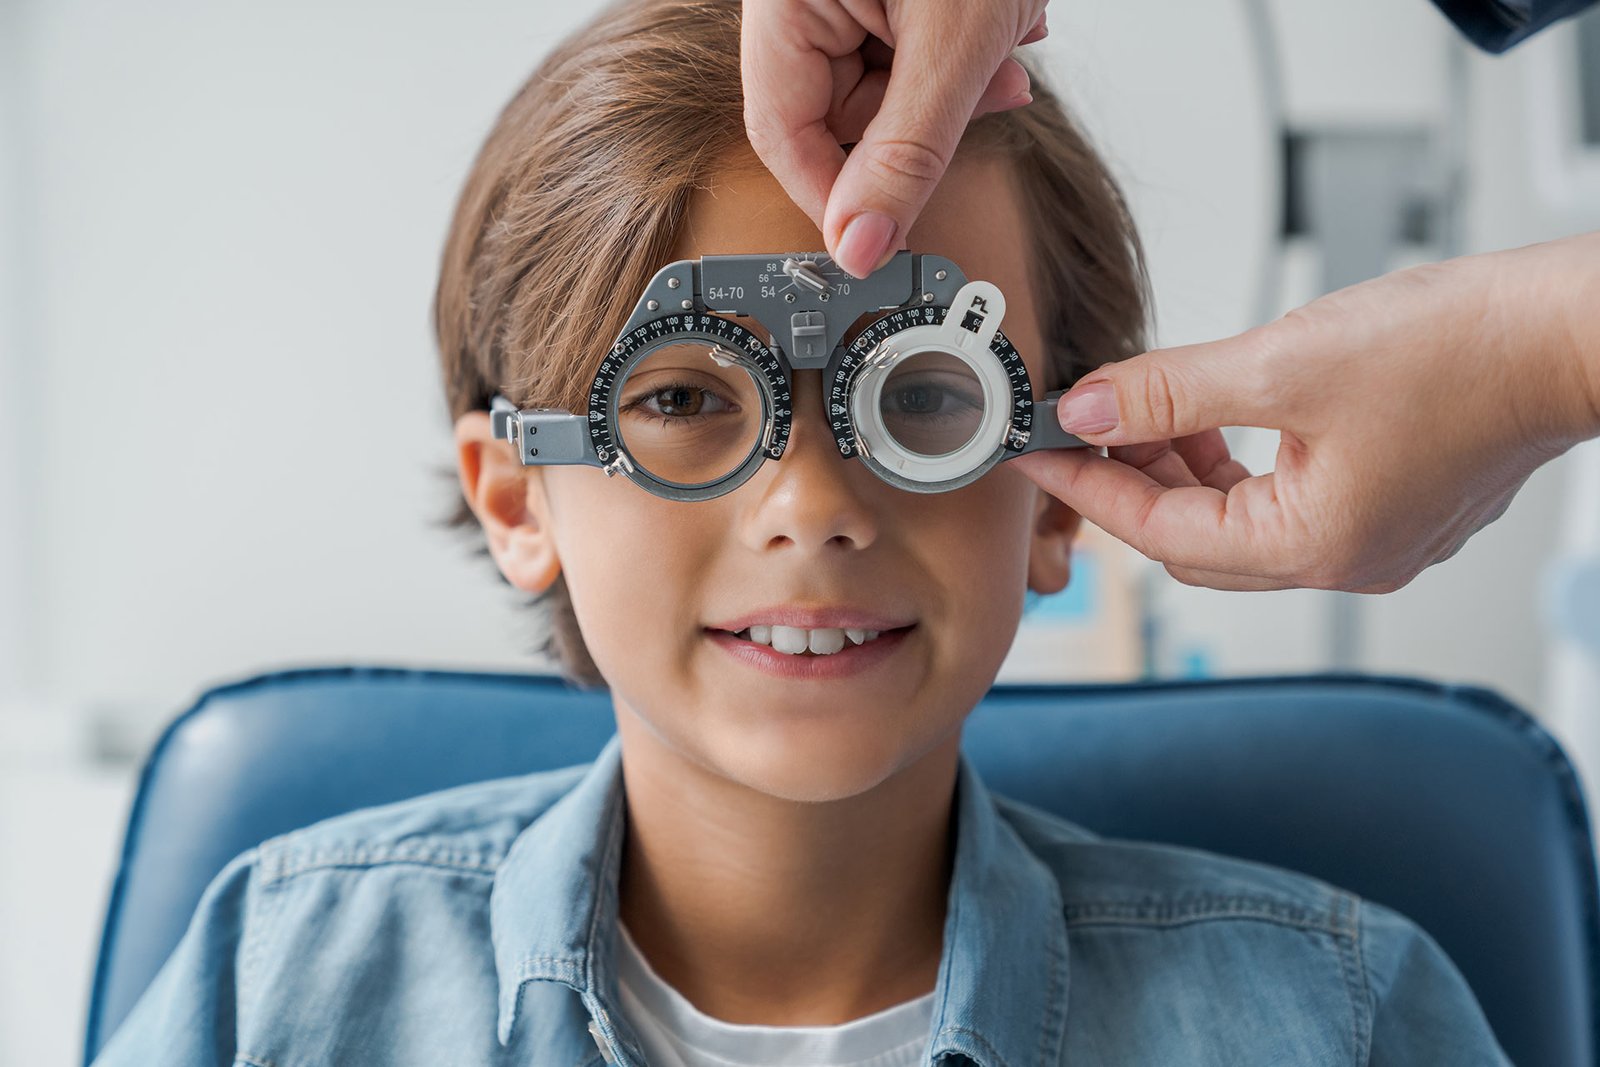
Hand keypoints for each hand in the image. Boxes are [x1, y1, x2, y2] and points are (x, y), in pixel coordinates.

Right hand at [741, 0, 1048, 278]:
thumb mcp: (954, 42)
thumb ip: (908, 151)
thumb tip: (862, 249)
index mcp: (781, 2)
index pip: (782, 136)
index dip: (838, 199)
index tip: (884, 244)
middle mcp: (795, 1)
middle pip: (835, 114)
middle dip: (923, 122)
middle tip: (989, 94)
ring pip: (878, 87)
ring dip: (952, 85)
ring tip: (1004, 48)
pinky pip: (900, 51)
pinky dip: (953, 53)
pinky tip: (995, 29)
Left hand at [1009, 233, 1599, 592]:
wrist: (1571, 333)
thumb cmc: (1461, 351)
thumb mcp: (1284, 364)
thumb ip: (1169, 393)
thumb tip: (1087, 410)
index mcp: (1310, 546)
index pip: (1157, 533)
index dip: (1087, 487)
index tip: (1036, 452)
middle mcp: (1340, 557)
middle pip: (1192, 540)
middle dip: (1130, 483)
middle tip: (1085, 428)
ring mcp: (1370, 537)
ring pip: (1237, 520)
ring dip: (1183, 470)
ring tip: (1149, 408)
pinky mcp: (1390, 502)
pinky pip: (1282, 499)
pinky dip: (1236, 464)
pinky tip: (1218, 413)